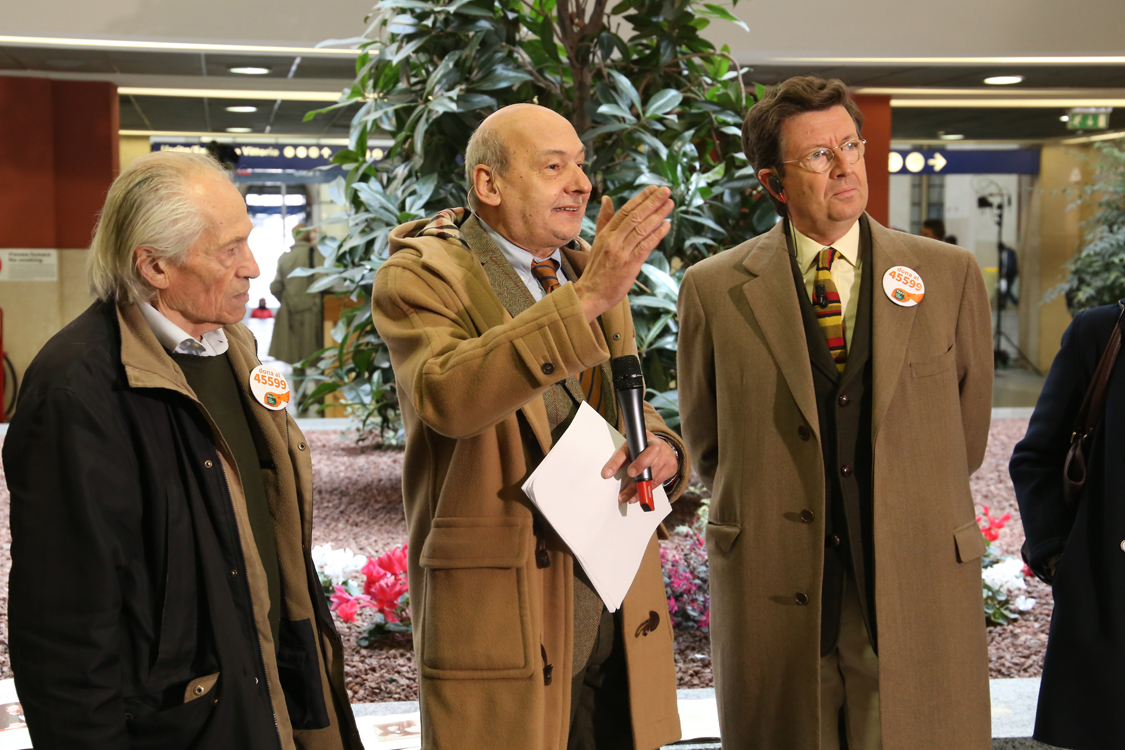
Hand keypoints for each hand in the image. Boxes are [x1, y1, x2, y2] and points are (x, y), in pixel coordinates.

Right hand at [573, 186, 673, 322]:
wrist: (590, 294)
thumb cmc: (596, 269)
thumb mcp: (598, 241)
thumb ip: (604, 220)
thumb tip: (607, 199)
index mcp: (605, 233)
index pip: (625, 210)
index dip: (640, 198)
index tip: (653, 188)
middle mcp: (612, 240)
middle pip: (635, 216)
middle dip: (652, 202)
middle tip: (666, 191)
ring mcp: (621, 252)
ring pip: (641, 229)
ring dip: (658, 215)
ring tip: (670, 204)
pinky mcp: (629, 265)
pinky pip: (645, 246)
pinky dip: (656, 234)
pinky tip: (666, 225)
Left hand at [601, 431, 678, 503]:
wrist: (662, 446)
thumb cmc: (642, 447)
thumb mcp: (630, 447)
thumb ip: (619, 459)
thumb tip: (607, 473)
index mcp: (647, 438)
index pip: (640, 449)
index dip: (637, 463)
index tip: (630, 473)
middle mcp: (658, 446)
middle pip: (648, 465)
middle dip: (636, 481)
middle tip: (624, 494)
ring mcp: (667, 457)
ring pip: (653, 476)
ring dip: (639, 490)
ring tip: (627, 498)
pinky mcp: (671, 468)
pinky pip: (659, 482)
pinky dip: (647, 490)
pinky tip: (639, 496)